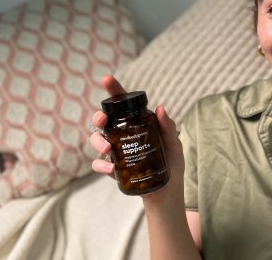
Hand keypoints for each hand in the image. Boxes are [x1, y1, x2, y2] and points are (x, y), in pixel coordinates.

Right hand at [89, 75, 185, 204]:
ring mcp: (116, 151)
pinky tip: (111, 169)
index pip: (124, 105)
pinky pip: (99, 164)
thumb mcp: (174, 144)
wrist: (168, 192)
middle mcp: (123, 134)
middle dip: (99, 116)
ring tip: (108, 150)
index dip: (114, 91)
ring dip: (98, 141)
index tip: (107, 79)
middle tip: (103, 120)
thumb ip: (168, 127)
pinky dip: (101, 165)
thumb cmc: (172, 163)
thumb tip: (161, 108)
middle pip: (104, 120)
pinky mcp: (113, 169)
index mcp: (138, 123)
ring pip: (97, 139)